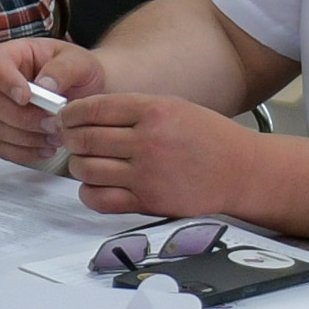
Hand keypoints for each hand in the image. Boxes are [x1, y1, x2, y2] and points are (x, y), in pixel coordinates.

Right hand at [0, 36, 101, 166]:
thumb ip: (64, 69)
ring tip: (57, 137)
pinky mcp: (5, 132)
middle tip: (54, 123)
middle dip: (24, 118)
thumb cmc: (82, 72)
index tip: (26, 97)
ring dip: (27, 138)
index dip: (4, 81)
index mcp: (16, 55)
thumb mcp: (81, 62)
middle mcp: (2, 82)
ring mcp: (1, 109)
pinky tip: (47, 148)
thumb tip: (44, 86)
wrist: (91, 94)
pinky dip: (24, 152)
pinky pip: (2, 147)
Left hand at [56, 93, 256, 217]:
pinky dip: (88, 192)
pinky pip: (99, 199)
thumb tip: (84, 113)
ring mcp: (147, 174)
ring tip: (84, 161)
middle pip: (84, 139)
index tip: (65, 117)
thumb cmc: (210, 138)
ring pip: (86, 169)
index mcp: (154, 111)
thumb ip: (132, 109)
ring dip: (77, 165)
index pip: (93, 109)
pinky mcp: (148, 202)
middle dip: (69, 139)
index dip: (70, 114)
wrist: (243, 172)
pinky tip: (94, 185)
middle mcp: (148, 141)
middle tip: (68, 139)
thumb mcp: (174, 107)